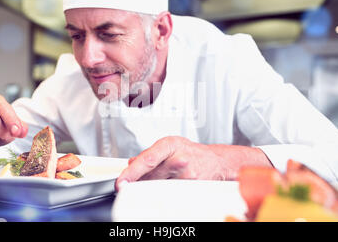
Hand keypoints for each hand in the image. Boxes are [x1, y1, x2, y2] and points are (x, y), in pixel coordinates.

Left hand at [115, 136, 271, 190]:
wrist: (216, 161)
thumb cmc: (192, 152)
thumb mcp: (169, 146)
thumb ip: (149, 155)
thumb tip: (131, 164)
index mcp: (170, 145)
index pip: (147, 159)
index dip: (132, 173)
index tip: (121, 182)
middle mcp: (179, 158)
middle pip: (151, 176)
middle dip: (140, 182)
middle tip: (133, 185)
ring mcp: (187, 174)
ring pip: (160, 186)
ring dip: (154, 186)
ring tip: (162, 179)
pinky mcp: (193, 187)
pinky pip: (172, 193)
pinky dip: (167, 191)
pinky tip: (171, 185)